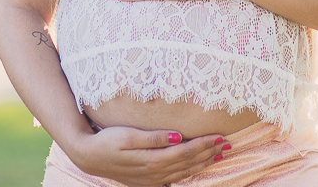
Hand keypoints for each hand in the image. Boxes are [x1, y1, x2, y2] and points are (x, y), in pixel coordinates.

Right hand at [67, 125, 228, 186]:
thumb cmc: (107, 141)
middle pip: (188, 163)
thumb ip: (154, 137)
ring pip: (184, 172)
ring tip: (218, 154)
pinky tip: (196, 168)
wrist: (89, 156)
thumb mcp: (128, 135)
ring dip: (202, 163)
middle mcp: (154, 173)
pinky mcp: (147, 182)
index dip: (204, 144)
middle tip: (228, 144)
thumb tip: (178, 136)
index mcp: (152, 160)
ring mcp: (151, 180)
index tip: (220, 136)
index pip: (186, 152)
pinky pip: (174, 179)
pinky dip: (188, 172)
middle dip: (209, 153)